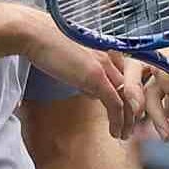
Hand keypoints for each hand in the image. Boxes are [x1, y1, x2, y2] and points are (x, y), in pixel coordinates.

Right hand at [18, 9, 134, 138]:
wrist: (35, 33)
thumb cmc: (47, 44)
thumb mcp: (73, 59)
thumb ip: (85, 72)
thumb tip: (89, 89)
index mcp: (105, 52)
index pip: (126, 78)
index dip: (128, 97)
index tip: (127, 112)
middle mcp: (110, 57)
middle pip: (131, 89)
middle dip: (133, 111)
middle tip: (131, 127)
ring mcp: (104, 66)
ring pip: (127, 99)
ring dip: (128, 120)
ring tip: (124, 134)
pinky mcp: (96, 77)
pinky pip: (114, 103)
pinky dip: (118, 120)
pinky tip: (115, 132)